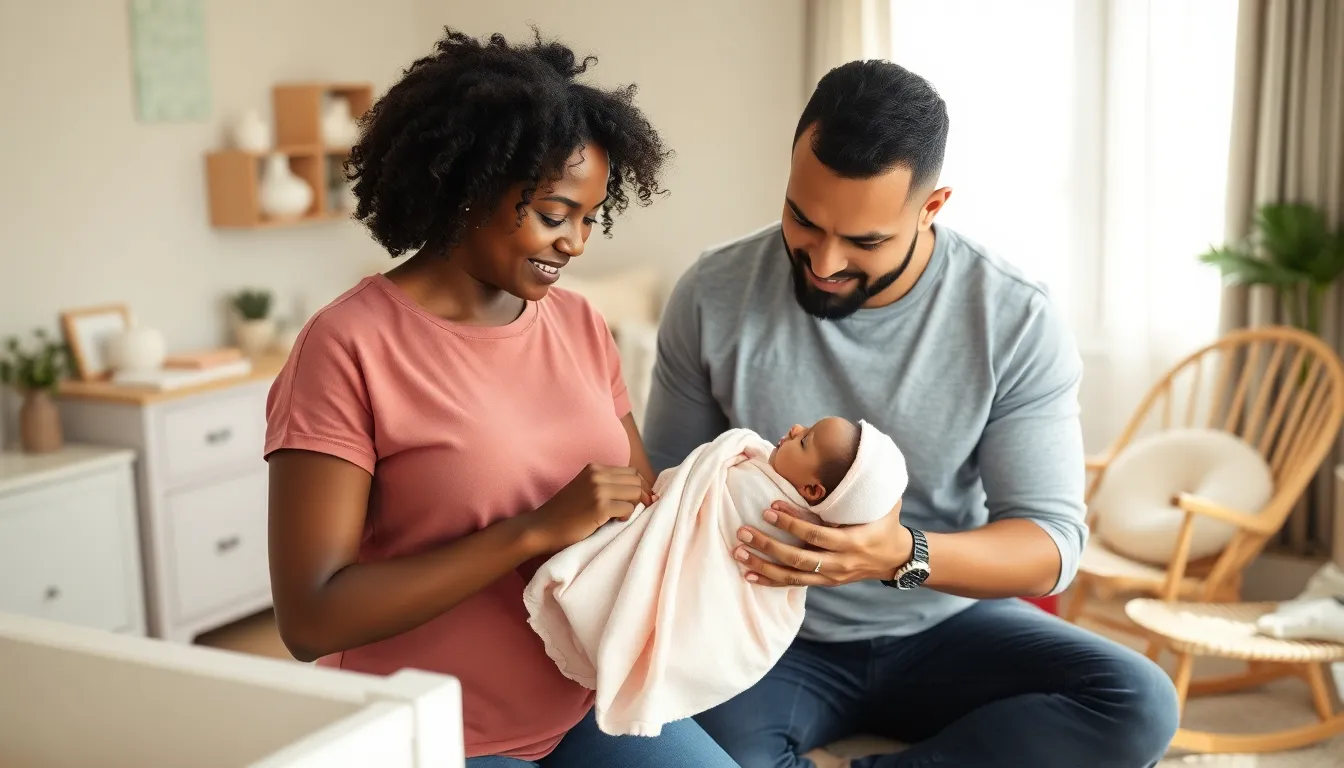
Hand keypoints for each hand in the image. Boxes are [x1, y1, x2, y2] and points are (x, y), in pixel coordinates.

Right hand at [528, 464, 654, 551]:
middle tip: (633, 510)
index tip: (638, 501)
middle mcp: (597, 474)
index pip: (631, 472)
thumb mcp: (585, 489)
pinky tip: (614, 521)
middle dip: (640, 495)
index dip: (639, 486)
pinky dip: (626, 517)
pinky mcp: (600, 507)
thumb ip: (606, 485)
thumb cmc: (565, 514)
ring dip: (633, 506)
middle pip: (636, 480)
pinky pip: (628, 508)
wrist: (542, 528)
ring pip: (636, 492)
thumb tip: (642, 492)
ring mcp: (598, 489)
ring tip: (620, 516)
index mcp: (594, 468)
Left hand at [733, 499, 910, 586]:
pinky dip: (769, 580)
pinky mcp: (824, 582)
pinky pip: (793, 584)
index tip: (770, 507)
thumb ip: (863, 483)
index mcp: (854, 541)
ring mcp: (831, 576)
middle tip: (743, 531)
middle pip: (798, 558)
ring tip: (739, 551)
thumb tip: (853, 452)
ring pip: (792, 575)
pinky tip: (748, 574)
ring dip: (763, 564)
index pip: (818, 534)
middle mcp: (840, 563)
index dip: (793, 523)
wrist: (895, 556)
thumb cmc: (885, 521)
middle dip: (768, 544)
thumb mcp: (883, 501)